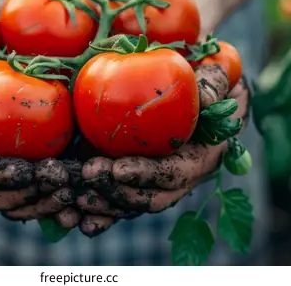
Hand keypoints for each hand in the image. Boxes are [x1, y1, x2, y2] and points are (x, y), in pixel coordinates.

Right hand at [0, 55, 81, 227]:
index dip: (0, 178)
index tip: (26, 170)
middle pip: (1, 198)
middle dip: (31, 194)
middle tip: (62, 180)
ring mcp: (1, 179)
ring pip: (22, 205)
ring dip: (48, 202)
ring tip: (74, 189)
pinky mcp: (24, 177)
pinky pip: (39, 199)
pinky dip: (58, 202)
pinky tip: (80, 195)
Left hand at [75, 72, 250, 236]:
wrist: (200, 88)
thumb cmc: (209, 77)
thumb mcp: (219, 74)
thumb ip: (214, 84)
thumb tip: (204, 99)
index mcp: (201, 156)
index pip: (174, 173)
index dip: (147, 174)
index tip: (117, 168)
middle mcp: (180, 177)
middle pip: (149, 197)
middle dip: (117, 191)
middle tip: (87, 175)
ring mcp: (155, 181)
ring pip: (129, 204)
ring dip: (102, 205)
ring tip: (73, 197)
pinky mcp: (134, 178)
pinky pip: (115, 200)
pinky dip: (96, 211)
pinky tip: (71, 217)